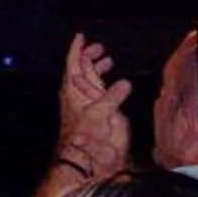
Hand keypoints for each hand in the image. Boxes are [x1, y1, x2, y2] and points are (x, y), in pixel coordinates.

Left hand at [58, 34, 130, 176]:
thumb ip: (111, 97)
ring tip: (106, 59)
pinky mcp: (97, 113)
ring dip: (97, 68)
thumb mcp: (100, 114)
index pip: (73, 64)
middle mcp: (79, 95)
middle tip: (99, 47)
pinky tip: (114, 82)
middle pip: (81, 69)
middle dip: (89, 57)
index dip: (76, 49)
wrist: (87, 160)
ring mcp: (88, 104)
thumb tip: (124, 83)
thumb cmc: (88, 137)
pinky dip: (105, 83)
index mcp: (73, 91)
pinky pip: (99, 92)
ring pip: (90, 80)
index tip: (80, 36)